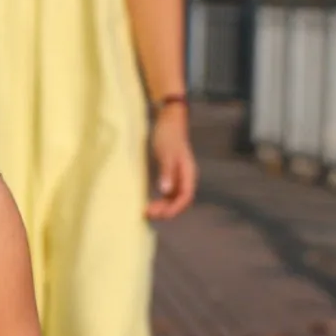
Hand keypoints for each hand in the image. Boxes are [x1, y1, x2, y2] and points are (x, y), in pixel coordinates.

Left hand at [147, 105, 197, 220]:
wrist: (168, 121)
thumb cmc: (168, 135)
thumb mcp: (167, 153)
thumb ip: (167, 172)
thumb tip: (165, 191)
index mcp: (188, 173)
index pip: (185, 196)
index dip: (175, 208)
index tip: (162, 214)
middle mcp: (185, 178)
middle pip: (179, 201)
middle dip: (167, 210)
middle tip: (149, 214)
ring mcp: (178, 177)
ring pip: (173, 199)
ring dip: (162, 207)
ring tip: (147, 212)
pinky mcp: (170, 175)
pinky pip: (167, 194)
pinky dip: (160, 201)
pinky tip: (149, 204)